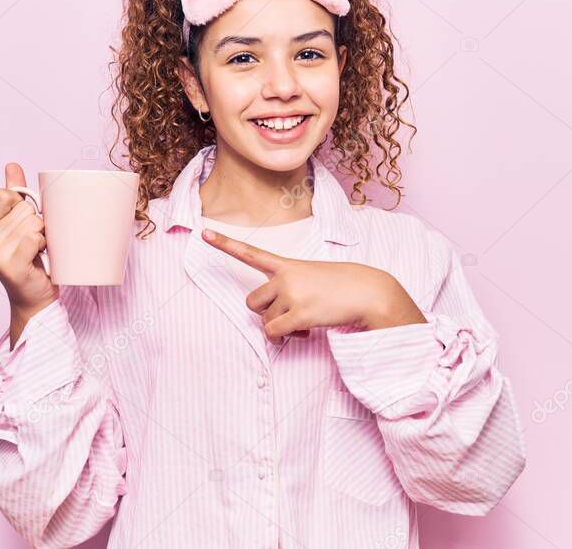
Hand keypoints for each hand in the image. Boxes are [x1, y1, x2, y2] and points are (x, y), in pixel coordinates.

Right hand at [0, 163, 58, 343]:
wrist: (36, 296)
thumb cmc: (30, 257)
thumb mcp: (20, 222)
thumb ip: (15, 194)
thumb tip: (12, 165)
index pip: (5, 194)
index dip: (22, 204)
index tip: (24, 222)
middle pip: (24, 209)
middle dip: (37, 223)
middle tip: (34, 243)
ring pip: (33, 223)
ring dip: (44, 236)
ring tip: (38, 252)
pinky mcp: (10, 266)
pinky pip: (36, 239)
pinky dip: (44, 247)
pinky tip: (39, 259)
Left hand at [202, 228, 425, 342]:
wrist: (369, 292)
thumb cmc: (343, 286)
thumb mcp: (314, 277)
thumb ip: (290, 291)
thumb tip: (276, 326)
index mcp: (287, 264)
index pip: (251, 253)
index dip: (225, 244)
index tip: (203, 233)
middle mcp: (284, 277)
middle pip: (252, 302)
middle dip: (266, 314)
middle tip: (289, 315)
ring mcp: (291, 294)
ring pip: (266, 322)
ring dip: (281, 328)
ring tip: (304, 321)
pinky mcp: (299, 313)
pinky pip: (276, 333)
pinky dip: (286, 338)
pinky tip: (303, 332)